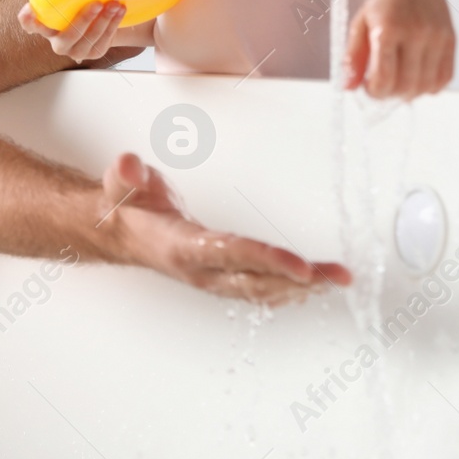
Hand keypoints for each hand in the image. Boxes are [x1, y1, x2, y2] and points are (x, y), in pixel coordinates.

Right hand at [17, 0, 150, 63]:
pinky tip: (119, 12)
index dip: (29, 19)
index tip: (31, 10)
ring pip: (88, 41)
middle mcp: (57, 40)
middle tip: (96, 3)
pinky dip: (112, 25)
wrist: (104, 16)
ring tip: (115, 4)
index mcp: (46, 23)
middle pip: (65, 37)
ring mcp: (75, 50)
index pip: (29, 24)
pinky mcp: (93, 52)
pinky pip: (103, 41)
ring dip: (103, 21)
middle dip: (82, 20)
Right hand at [95, 152, 350, 303]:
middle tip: (337, 276)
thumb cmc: (129, 207)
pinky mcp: (222, 280)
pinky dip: (290, 289)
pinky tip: (313, 284)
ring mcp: (213, 280)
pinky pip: (260, 291)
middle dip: (299, 280)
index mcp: (181, 247)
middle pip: (257, 281)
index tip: (301, 267)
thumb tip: (129, 167)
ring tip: (337, 279)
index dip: (266, 261)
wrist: (121, 233)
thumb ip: (125, 175)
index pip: (230, 254)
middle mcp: (201, 270)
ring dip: (302, 288)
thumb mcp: (121, 185)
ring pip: (263, 291)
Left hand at [344, 0, 455, 99]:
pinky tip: (417, 77)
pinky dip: (430, 86)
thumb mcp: (360, 23)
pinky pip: (444, 78)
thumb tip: (347, 87)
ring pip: (426, 86)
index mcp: (389, 28)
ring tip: (399, 83)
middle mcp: (416, 33)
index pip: (384, 77)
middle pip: (406, 85)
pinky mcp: (451, 40)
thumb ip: (353, 57)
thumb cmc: (385, 1)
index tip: (368, 88)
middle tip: (382, 87)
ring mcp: (437, 38)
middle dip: (390, 94)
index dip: (374, 91)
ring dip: (410, 93)